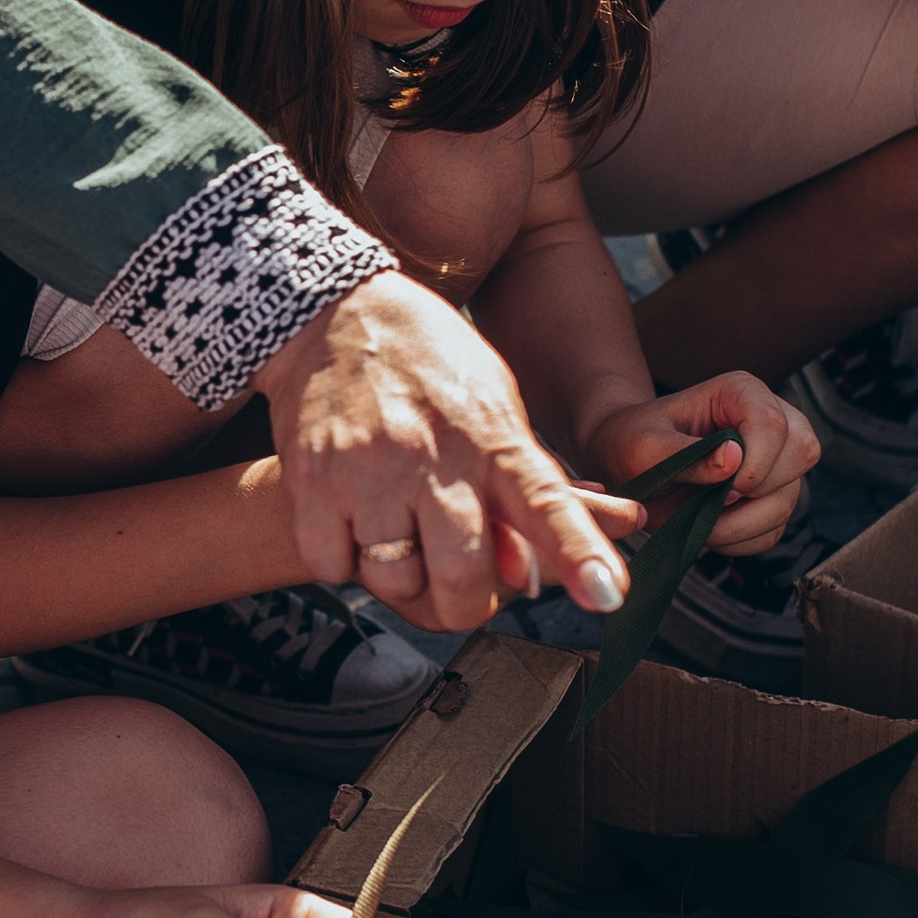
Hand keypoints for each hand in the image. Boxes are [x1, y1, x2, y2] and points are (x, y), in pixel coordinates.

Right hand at [262, 272, 641, 634]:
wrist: (336, 314)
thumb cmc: (429, 369)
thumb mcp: (497, 410)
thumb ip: (520, 494)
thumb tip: (527, 576)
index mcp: (494, 437)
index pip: (547, 502)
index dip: (579, 552)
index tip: (606, 595)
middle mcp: (433, 454)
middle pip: (461, 576)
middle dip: (464, 603)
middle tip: (457, 587)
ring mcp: (368, 468)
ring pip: (393, 581)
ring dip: (399, 578)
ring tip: (398, 532)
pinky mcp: (310, 479)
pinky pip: (331, 567)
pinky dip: (342, 562)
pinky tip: (353, 523)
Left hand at [587, 373, 816, 558]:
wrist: (624, 466)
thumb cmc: (630, 444)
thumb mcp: (642, 447)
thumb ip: (684, 454)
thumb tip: (733, 461)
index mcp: (740, 393)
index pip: (775, 424)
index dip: (755, 463)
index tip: (720, 486)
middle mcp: (768, 421)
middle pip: (802, 454)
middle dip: (757, 492)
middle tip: (711, 502)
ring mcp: (773, 462)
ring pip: (791, 499)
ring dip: (743, 524)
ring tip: (700, 520)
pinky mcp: (767, 498)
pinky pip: (774, 530)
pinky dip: (742, 541)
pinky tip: (709, 530)